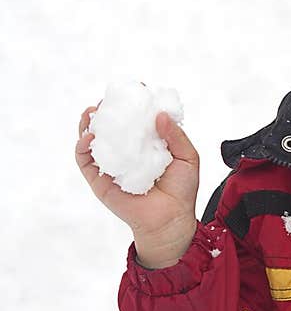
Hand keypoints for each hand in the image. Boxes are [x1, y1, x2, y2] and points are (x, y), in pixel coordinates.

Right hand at [75, 103, 199, 266]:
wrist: (170, 220)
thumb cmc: (181, 190)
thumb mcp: (187, 158)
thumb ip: (176, 135)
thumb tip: (160, 115)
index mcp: (147, 144)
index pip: (136, 119)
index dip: (133, 103)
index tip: (135, 89)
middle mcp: (127, 151)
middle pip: (111, 125)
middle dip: (107, 109)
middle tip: (109, 99)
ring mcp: (111, 164)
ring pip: (93, 139)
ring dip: (88, 123)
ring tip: (92, 112)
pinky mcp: (99, 180)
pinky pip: (85, 160)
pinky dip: (82, 146)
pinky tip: (90, 136)